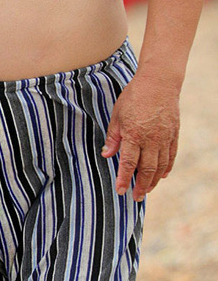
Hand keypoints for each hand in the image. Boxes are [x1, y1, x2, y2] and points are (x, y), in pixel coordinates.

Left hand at [102, 73, 179, 201]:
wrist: (158, 82)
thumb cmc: (134, 96)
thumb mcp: (117, 115)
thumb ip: (113, 137)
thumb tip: (107, 154)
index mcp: (133, 135)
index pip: (128, 163)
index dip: (123, 179)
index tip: (120, 191)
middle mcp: (151, 140)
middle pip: (147, 170)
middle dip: (141, 186)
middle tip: (136, 197)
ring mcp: (164, 138)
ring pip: (160, 166)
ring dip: (154, 181)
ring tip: (148, 190)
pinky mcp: (174, 134)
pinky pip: (171, 156)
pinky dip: (167, 168)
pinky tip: (162, 175)